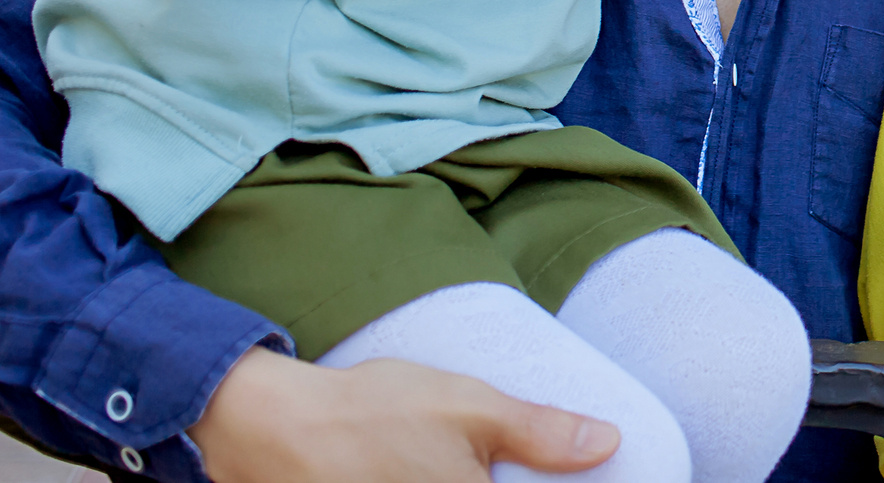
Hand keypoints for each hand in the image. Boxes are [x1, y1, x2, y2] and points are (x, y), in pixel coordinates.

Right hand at [192, 345, 618, 482]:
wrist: (274, 428)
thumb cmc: (376, 412)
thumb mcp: (470, 408)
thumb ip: (541, 432)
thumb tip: (610, 442)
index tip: (555, 470)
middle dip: (510, 479)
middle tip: (484, 457)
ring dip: (466, 479)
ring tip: (457, 460)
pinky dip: (435, 482)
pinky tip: (431, 469)